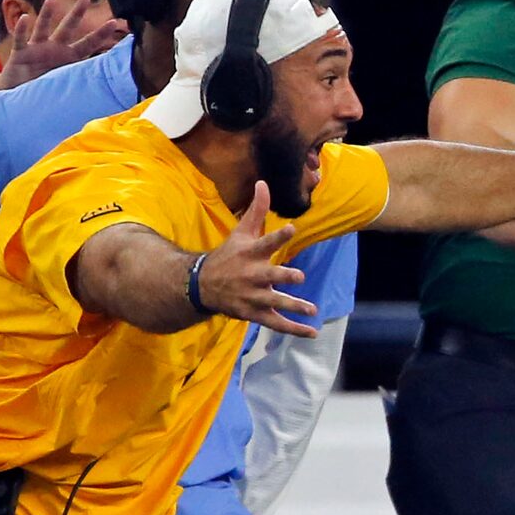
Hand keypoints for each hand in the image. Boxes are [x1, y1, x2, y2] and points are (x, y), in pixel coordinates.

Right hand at [0, 0, 121, 88]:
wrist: (22, 95)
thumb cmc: (47, 88)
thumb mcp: (68, 85)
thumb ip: (85, 80)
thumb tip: (111, 83)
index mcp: (69, 57)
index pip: (88, 44)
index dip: (100, 34)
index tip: (114, 23)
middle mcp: (55, 49)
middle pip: (67, 28)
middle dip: (76, 14)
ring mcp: (37, 49)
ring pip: (42, 28)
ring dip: (46, 14)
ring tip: (52, 0)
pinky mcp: (20, 53)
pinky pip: (20, 39)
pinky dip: (21, 29)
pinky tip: (24, 18)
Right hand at [196, 184, 316, 338]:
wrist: (202, 285)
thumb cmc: (228, 255)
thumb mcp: (241, 232)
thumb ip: (257, 210)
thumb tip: (264, 182)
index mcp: (249, 254)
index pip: (265, 242)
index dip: (278, 236)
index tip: (292, 228)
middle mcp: (251, 276)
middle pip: (269, 276)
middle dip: (283, 276)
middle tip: (298, 276)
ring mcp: (253, 296)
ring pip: (274, 302)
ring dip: (293, 306)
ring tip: (312, 309)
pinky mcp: (255, 313)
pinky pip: (276, 323)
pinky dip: (294, 329)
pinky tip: (312, 332)